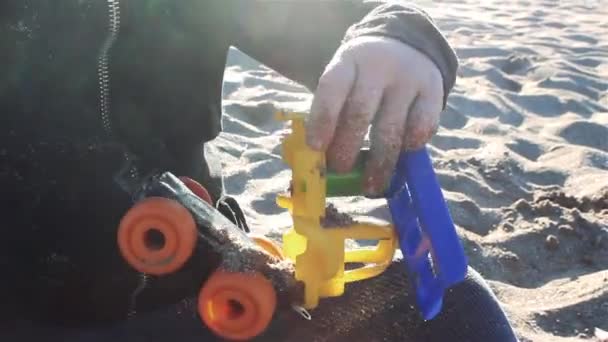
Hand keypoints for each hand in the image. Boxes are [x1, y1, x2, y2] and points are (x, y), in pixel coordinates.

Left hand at [306, 35, 443, 196]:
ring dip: (380, 162)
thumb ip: (332, 111)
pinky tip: (401, 158)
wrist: (405, 45)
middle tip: (340, 169)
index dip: (323, 119)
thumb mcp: (344, 79)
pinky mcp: (434, 90)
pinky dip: (411, 146)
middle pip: (361, 111)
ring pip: (393, 126)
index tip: (316, 148)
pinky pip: (423, 126)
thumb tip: (319, 160)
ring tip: (371, 186)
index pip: (332, 88)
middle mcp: (379, 67)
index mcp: (348, 61)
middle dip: (347, 146)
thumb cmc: (362, 76)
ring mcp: (409, 78)